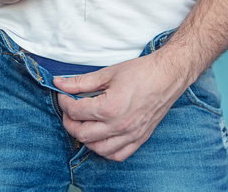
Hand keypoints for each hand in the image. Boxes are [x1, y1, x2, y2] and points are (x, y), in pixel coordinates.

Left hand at [53, 52, 188, 161]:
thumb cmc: (141, 72)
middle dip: (69, 121)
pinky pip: (117, 155)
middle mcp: (120, 125)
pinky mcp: (139, 138)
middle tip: (69, 110)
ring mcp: (130, 134)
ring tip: (83, 123)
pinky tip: (101, 137)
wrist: (167, 76)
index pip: (76, 111)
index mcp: (110, 107)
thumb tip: (59, 83)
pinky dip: (105, 150)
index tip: (64, 95)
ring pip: (97, 148)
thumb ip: (81, 82)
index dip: (64, 102)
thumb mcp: (107, 73)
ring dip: (85, 138)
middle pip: (82, 133)